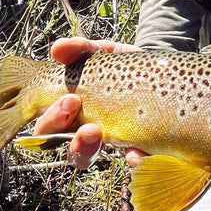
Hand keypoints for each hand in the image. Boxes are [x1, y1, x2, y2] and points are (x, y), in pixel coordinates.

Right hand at [31, 37, 145, 168]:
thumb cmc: (124, 65)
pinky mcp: (138, 148)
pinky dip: (133, 158)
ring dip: (85, 147)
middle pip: (58, 144)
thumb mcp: (103, 53)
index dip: (51, 119)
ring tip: (94, 131)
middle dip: (60, 128)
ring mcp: (110, 142)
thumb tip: (58, 48)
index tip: (70, 99)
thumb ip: (81, 49)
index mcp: (70, 112)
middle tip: (74, 104)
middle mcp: (84, 131)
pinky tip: (136, 151)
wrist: (160, 70)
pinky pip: (131, 162)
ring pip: (85, 158)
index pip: (49, 126)